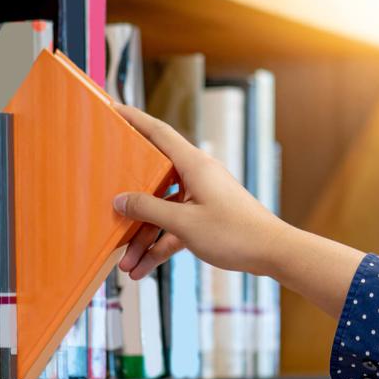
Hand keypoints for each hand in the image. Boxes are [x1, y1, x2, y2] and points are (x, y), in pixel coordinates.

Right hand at [112, 103, 288, 279]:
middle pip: (152, 181)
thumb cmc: (235, 233)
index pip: (158, 133)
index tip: (114, 109)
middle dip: (130, 206)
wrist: (272, 253)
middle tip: (106, 207)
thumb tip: (121, 201)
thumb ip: (148, 209)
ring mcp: (200, 198)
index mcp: (194, 165)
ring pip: (162, 212)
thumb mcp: (184, 223)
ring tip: (125, 262)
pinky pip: (174, 228)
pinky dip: (159, 246)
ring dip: (143, 238)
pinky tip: (143, 268)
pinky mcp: (205, 218)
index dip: (135, 119)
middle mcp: (196, 176)